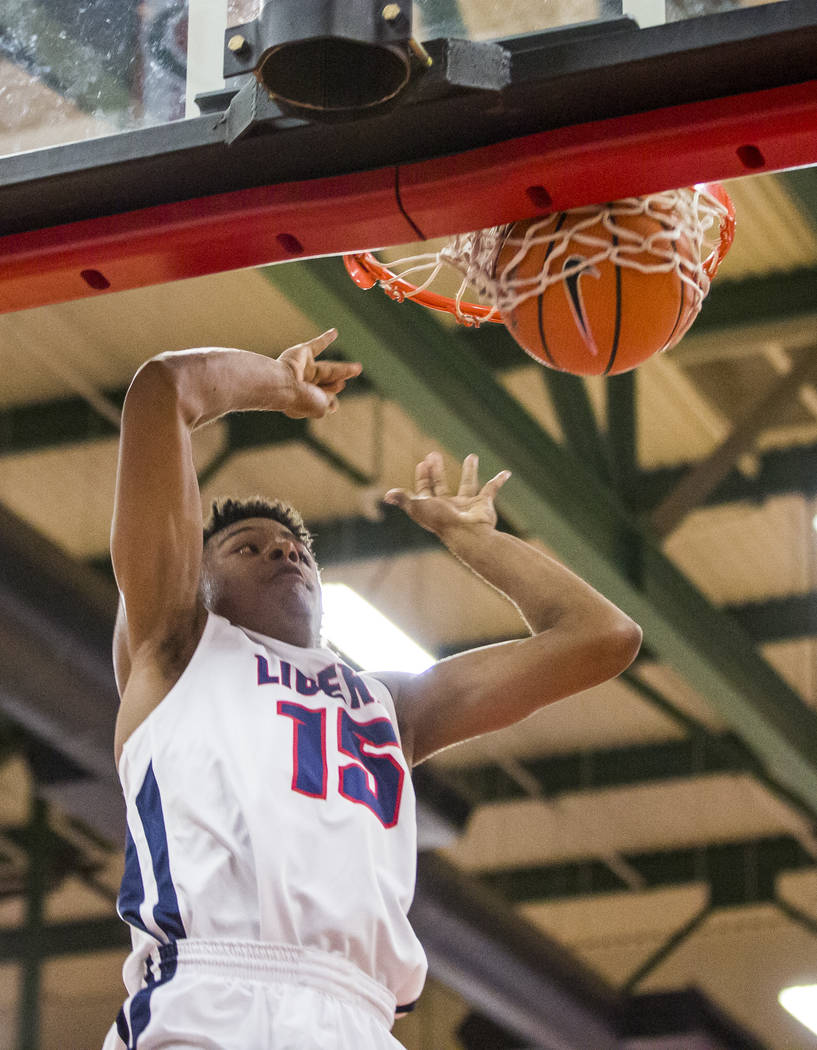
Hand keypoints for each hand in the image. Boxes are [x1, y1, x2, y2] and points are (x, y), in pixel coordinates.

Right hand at [278, 329, 361, 417]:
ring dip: (343, 367)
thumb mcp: (321, 407)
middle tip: (356, 371)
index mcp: (306, 398)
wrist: (282, 384)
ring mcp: (304, 368)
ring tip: (358, 368)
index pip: (323, 396)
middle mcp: (304, 383)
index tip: (336, 400)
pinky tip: (335, 332)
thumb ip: (329, 403)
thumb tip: (334, 405)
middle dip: (341, 379)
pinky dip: (325, 339)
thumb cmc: (301, 398)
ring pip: (328, 367)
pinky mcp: (302, 352)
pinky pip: (317, 344)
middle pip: (328, 380)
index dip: (332, 397)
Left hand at [384, 452, 509, 537]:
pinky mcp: (483, 506)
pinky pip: (492, 490)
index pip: (425, 490)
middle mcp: (449, 507)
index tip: (423, 463)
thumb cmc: (442, 521)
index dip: (422, 477)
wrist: (469, 535)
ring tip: (472, 455)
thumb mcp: (419, 507)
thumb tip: (386, 495)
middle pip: (441, 486)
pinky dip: (499, 481)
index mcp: (433, 507)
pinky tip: (506, 472)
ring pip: (468, 485)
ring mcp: (467, 506)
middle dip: (437, 470)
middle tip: (434, 454)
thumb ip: (403, 499)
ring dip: (470, 471)